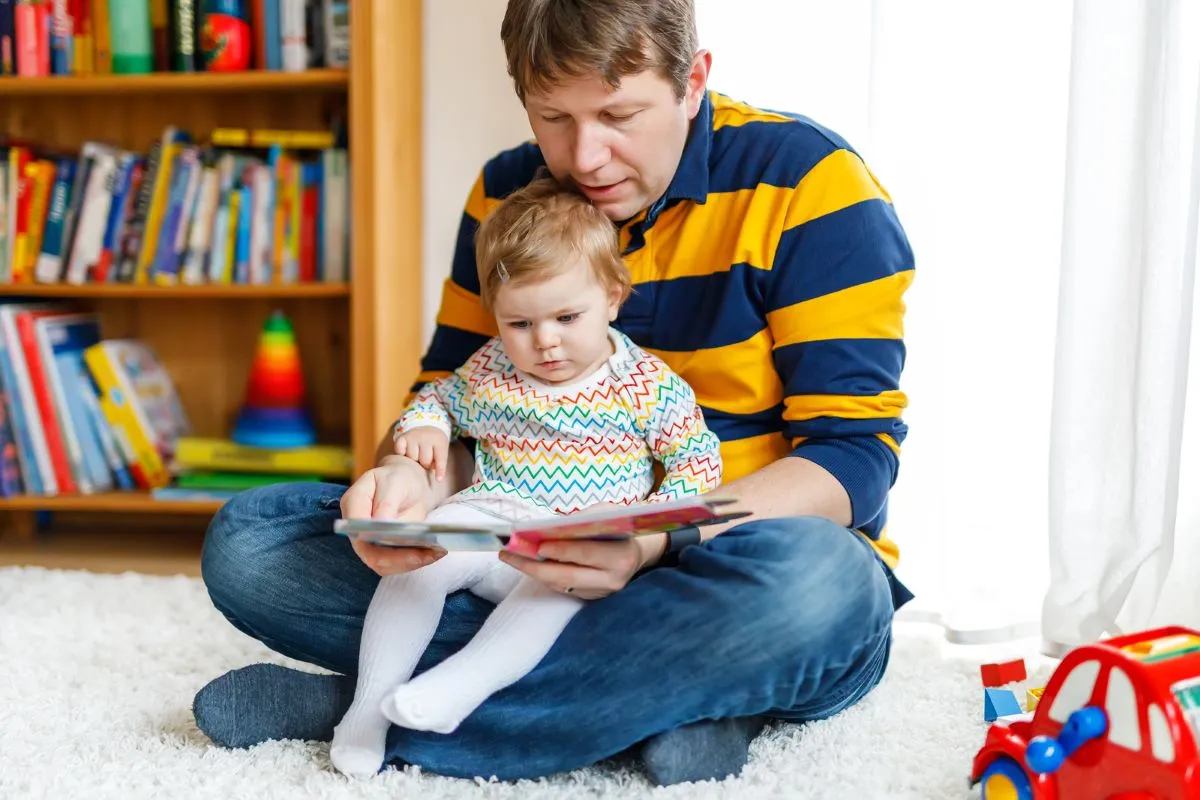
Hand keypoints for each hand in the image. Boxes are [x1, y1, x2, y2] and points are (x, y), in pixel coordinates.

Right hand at [340, 455, 446, 576]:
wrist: (406, 485)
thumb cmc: (398, 478)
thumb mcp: (395, 482)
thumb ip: (387, 502)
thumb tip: (380, 523)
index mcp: (354, 503)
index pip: (357, 527)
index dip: (374, 538)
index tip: (400, 539)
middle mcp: (357, 527)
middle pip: (369, 553)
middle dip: (398, 558)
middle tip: (425, 554)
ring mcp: (369, 542)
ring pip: (382, 564)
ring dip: (409, 563)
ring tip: (435, 553)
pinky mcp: (383, 551)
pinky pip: (395, 564)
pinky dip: (414, 561)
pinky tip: (433, 553)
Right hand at [393, 427, 449, 479]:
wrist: (426, 426)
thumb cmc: (434, 444)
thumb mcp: (442, 449)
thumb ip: (439, 463)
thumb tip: (436, 479)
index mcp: (439, 440)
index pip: (440, 458)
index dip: (440, 470)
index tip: (439, 479)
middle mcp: (425, 437)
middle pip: (425, 461)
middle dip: (425, 464)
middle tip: (425, 460)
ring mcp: (413, 436)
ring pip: (412, 458)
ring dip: (414, 460)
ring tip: (417, 455)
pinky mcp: (402, 438)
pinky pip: (400, 452)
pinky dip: (402, 454)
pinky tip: (406, 452)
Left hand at [498, 532, 666, 600]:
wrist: (636, 554)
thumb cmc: (619, 528)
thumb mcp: (609, 515)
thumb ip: (585, 520)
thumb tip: (550, 525)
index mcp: (620, 556)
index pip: (586, 554)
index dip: (561, 550)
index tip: (538, 546)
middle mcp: (612, 579)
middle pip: (567, 575)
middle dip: (534, 566)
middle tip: (509, 555)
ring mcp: (601, 593)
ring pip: (561, 584)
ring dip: (534, 571)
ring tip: (512, 557)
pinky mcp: (591, 598)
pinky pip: (563, 587)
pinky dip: (545, 575)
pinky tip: (529, 564)